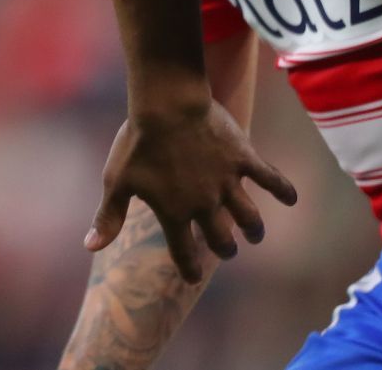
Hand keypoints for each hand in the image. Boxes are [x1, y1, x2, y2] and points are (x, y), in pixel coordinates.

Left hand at [87, 100, 296, 281]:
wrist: (166, 105)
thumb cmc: (137, 142)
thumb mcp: (117, 181)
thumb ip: (108, 217)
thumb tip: (90, 246)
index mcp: (175, 213)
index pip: (184, 253)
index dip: (190, 269)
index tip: (193, 277)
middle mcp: (205, 204)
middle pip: (222, 239)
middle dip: (225, 249)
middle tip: (228, 249)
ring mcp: (227, 183)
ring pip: (249, 218)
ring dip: (253, 229)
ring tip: (254, 234)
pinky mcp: (243, 158)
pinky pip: (270, 179)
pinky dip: (283, 189)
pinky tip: (291, 198)